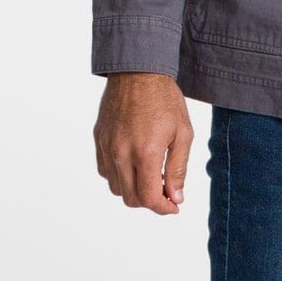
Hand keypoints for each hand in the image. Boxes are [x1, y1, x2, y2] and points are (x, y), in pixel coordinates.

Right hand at [94, 73, 192, 213]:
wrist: (138, 71)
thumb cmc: (164, 99)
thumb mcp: (183, 134)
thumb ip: (178, 169)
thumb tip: (175, 198)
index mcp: (145, 153)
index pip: (148, 198)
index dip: (163, 208)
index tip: (174, 206)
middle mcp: (121, 153)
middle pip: (131, 198)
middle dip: (150, 201)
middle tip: (165, 191)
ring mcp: (107, 147)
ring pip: (116, 187)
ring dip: (134, 190)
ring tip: (151, 175)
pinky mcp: (99, 139)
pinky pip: (105, 170)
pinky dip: (119, 176)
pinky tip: (134, 164)